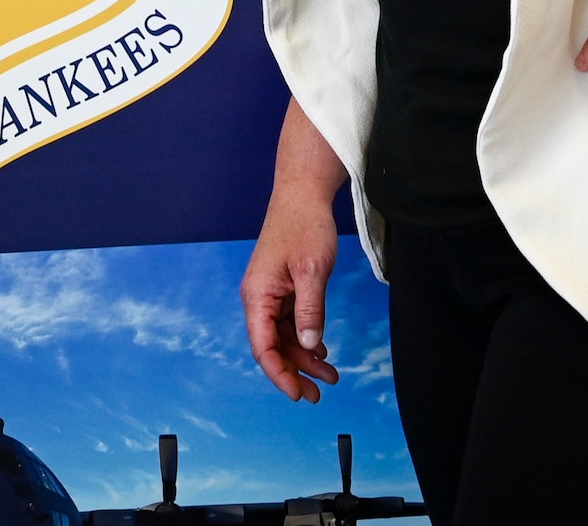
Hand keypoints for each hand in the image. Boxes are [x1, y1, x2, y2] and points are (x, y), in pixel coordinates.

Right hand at [242, 99, 346, 401]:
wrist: (303, 192)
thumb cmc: (304, 225)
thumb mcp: (312, 271)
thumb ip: (310, 311)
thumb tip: (307, 347)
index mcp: (257, 295)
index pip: (263, 347)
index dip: (279, 374)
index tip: (299, 394)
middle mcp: (259, 297)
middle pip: (273, 346)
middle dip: (295, 371)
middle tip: (319, 394)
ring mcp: (271, 292)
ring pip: (284, 336)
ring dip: (304, 357)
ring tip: (330, 376)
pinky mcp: (283, 286)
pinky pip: (291, 321)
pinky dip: (306, 337)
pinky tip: (322, 350)